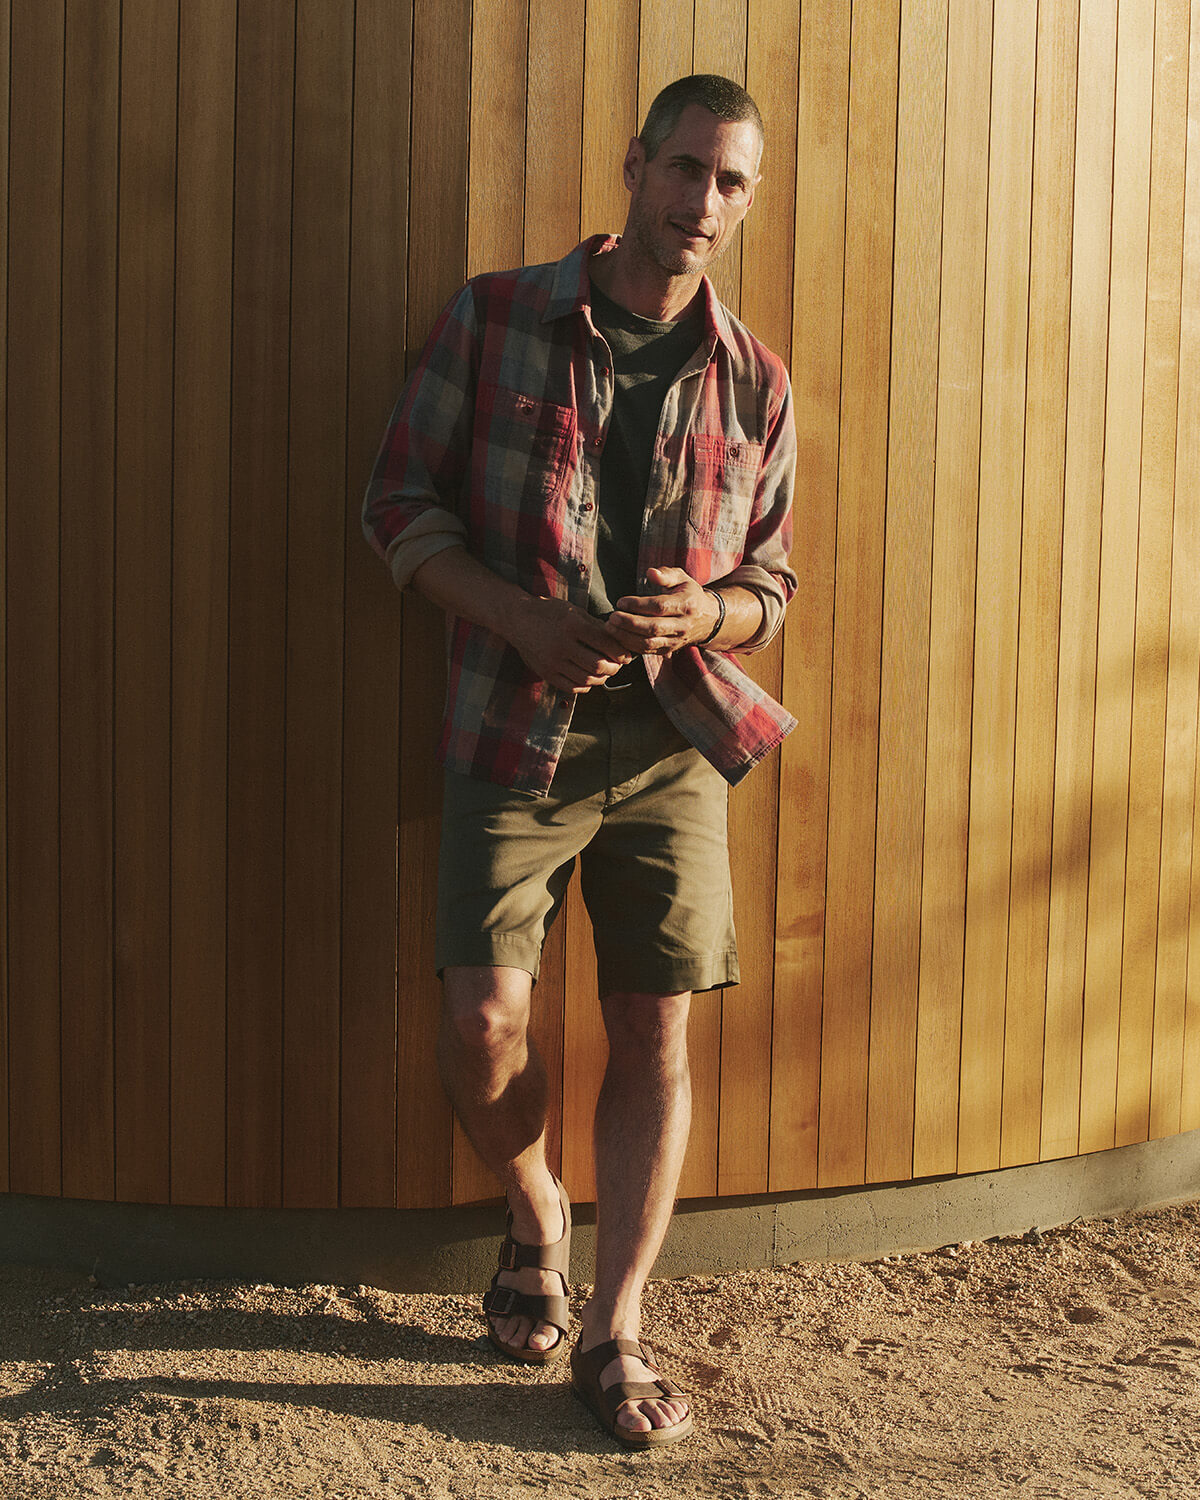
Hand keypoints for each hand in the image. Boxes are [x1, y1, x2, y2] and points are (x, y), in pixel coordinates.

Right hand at [508, 595, 631, 691]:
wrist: (517, 619)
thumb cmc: (550, 612)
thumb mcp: (574, 612)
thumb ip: (596, 627)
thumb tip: (620, 641)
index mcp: (572, 626)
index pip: (605, 644)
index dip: (621, 652)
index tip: (626, 656)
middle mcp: (562, 644)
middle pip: (598, 665)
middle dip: (613, 668)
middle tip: (616, 666)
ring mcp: (552, 661)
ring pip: (586, 679)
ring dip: (601, 679)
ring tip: (604, 673)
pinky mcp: (545, 672)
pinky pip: (571, 687)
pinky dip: (585, 686)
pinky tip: (588, 678)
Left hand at [606, 567, 720, 655]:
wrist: (707, 620)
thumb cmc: (689, 594)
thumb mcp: (682, 578)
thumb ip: (666, 574)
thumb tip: (650, 573)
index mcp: (686, 605)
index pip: (660, 607)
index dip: (638, 605)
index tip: (620, 602)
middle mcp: (682, 625)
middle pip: (653, 628)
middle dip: (629, 623)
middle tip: (611, 617)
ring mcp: (676, 641)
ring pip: (649, 643)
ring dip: (626, 637)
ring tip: (610, 628)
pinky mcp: (668, 650)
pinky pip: (647, 651)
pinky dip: (630, 646)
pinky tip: (618, 637)